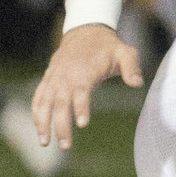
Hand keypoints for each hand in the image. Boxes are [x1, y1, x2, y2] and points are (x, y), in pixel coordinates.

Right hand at [32, 26, 142, 149]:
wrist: (86, 30)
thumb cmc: (108, 46)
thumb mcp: (125, 52)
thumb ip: (132, 67)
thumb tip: (138, 83)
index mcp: (86, 71)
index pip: (81, 92)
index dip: (81, 107)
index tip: (83, 123)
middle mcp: (67, 76)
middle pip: (61, 103)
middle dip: (61, 126)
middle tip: (66, 146)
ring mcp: (55, 77)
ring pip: (45, 102)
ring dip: (42, 123)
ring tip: (45, 143)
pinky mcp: (48, 78)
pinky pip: (38, 97)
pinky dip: (36, 112)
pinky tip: (39, 128)